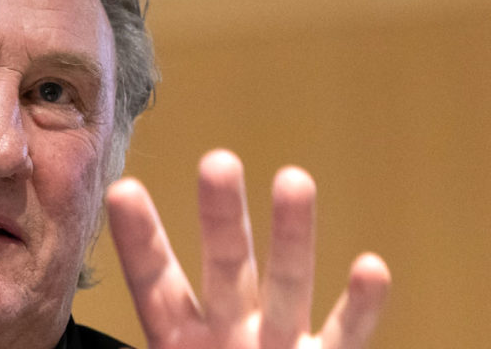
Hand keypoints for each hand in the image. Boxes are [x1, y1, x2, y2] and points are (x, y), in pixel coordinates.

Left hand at [106, 149, 390, 348]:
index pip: (154, 285)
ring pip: (286, 286)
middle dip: (222, 218)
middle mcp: (229, 332)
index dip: (140, 242)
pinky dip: (360, 307)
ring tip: (293, 178)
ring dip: (292, 238)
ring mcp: (278, 346)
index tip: (121, 190)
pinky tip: (370, 266)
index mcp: (179, 340)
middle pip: (224, 268)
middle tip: (217, 160)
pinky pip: (345, 335)